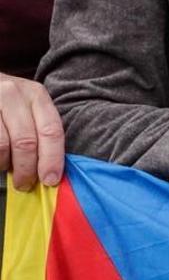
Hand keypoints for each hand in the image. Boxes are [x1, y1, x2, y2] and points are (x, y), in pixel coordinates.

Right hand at [0, 74, 64, 189]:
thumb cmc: (6, 100)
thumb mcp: (27, 104)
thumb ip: (38, 128)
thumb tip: (49, 167)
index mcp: (36, 94)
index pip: (51, 130)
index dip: (52, 159)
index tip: (51, 179)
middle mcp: (14, 94)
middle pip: (26, 142)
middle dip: (27, 169)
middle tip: (25, 184)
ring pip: (3, 146)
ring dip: (5, 165)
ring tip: (6, 166)